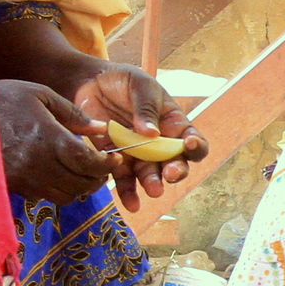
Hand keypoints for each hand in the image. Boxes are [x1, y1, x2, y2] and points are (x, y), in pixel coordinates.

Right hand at [0, 79, 118, 206]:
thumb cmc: (2, 99)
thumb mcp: (39, 94)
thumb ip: (73, 113)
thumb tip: (101, 129)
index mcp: (50, 139)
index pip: (88, 163)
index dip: (106, 165)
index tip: (115, 160)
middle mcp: (40, 164)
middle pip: (80, 184)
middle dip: (98, 178)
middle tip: (104, 168)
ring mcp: (25, 179)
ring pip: (64, 195)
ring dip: (79, 187)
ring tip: (82, 172)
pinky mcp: (12, 186)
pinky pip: (43, 196)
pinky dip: (57, 189)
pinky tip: (56, 173)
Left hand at [68, 63, 209, 211]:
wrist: (90, 83)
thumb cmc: (123, 80)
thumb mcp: (140, 85)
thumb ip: (146, 108)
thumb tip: (152, 133)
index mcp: (172, 123)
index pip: (191, 140)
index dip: (195, 146)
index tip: (188, 145)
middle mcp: (158, 144)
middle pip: (174, 163)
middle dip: (176, 170)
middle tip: (170, 173)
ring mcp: (137, 154)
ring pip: (150, 175)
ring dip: (153, 184)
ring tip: (152, 191)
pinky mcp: (115, 160)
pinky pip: (124, 180)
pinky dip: (128, 193)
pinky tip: (131, 204)